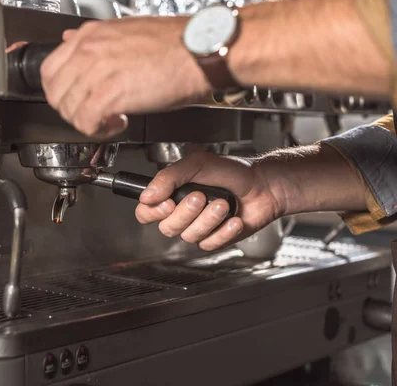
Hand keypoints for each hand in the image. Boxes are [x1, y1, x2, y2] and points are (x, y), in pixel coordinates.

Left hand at [40, 17, 209, 137]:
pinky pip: (86, 122)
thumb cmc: (174, 45)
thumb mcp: (126, 33)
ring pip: (69, 110)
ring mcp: (97, 71)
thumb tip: (72, 42)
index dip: (60, 93)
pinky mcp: (111, 94)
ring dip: (87, 122)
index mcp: (90, 35)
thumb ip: (97, 42)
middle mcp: (89, 50)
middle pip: (55, 93)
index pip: (49, 69)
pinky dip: (99, 130)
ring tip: (109, 120)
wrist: (200, 51)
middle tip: (91, 115)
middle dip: (71, 111)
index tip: (75, 100)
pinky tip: (118, 124)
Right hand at [135, 151, 280, 250]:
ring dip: (208, 220)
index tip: (167, 203)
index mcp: (171, 194)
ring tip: (223, 204)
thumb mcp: (197, 164)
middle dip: (186, 213)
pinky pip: (209, 244)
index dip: (152, 213)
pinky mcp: (215, 240)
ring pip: (189, 236)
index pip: (146, 212)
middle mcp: (181, 213)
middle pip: (167, 227)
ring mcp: (198, 228)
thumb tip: (147, 196)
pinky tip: (234, 219)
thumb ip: (168, 177)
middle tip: (201, 196)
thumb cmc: (231, 172)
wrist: (263, 185)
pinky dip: (223, 231)